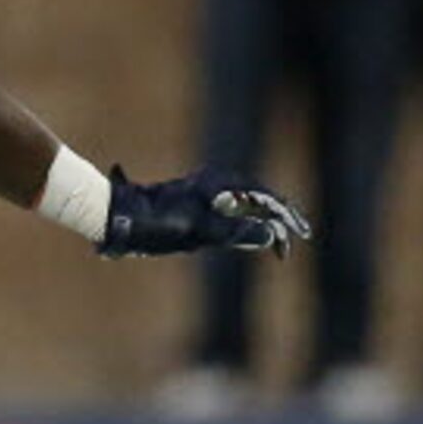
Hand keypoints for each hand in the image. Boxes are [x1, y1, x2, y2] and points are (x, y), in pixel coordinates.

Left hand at [99, 167, 311, 259]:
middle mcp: (215, 184)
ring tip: (282, 239)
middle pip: (259, 197)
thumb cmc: (156, 223)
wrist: (120, 217)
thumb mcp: (200, 231)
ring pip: (246, 203)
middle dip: (281, 217)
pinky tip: (252, 233)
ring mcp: (205, 192)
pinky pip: (230, 209)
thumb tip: (271, 234)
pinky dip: (247, 221)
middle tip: (302, 236)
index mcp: (220, 184)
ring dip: (266, 219)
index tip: (300, 236)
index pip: (265, 198)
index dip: (286, 217)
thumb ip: (236, 232)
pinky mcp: (195, 203)